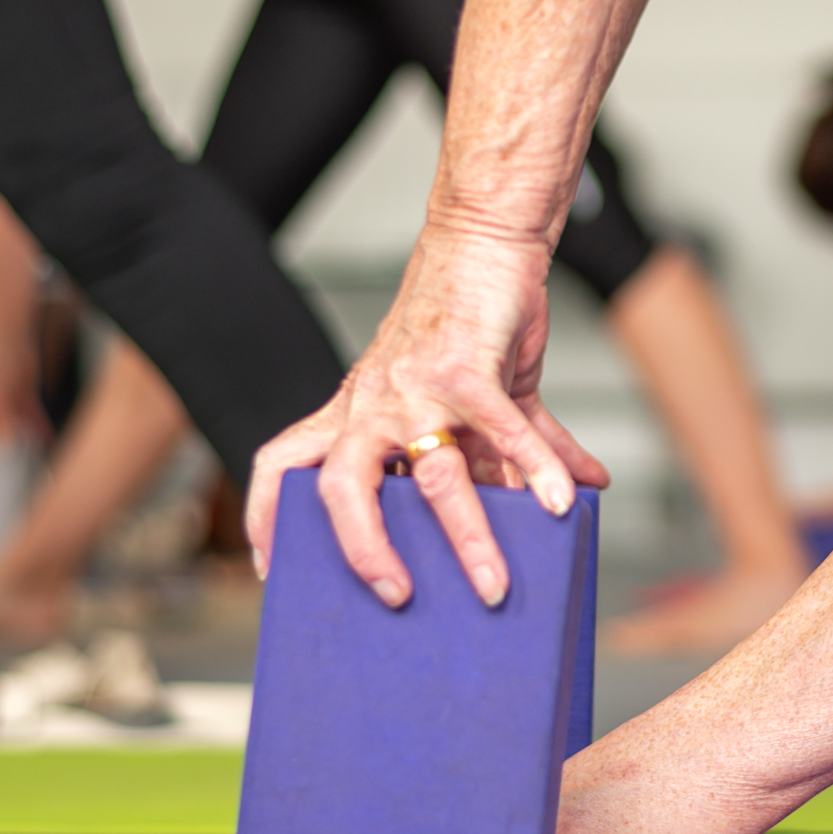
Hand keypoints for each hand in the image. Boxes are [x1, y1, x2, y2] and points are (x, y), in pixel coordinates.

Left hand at [246, 225, 608, 607]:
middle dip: (363, 548)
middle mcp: (374, 402)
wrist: (482, 237)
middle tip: (397, 596)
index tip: (273, 570)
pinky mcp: (468, 368)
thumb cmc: (467, 319)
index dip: (267, 517)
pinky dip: (538, 469)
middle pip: (343, 486)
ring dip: (469, 536)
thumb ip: (506, 455)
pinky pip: (504, 431)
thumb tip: (562, 503)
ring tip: (496, 585)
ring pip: (436, 475)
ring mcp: (417, 386)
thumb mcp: (469, 395)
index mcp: (356, 409)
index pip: (284, 464)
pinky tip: (565, 504)